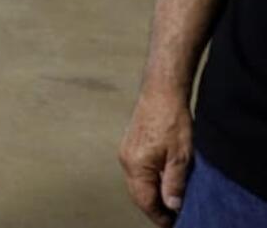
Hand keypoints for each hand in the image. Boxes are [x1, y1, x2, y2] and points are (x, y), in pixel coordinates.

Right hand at [119, 88, 192, 226]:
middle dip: (154, 207)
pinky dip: (147, 182)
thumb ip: (174, 183)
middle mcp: (126, 160)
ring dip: (151, 194)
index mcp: (136, 165)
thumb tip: (172, 206)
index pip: (145, 201)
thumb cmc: (171, 120)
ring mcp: (125, 152)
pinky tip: (161, 181)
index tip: (172, 223)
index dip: (159, 216)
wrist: (161, 92)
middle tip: (172, 217)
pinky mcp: (129, 145)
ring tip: (170, 201)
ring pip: (136, 183)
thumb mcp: (181, 156)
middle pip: (138, 194)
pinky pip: (136, 172)